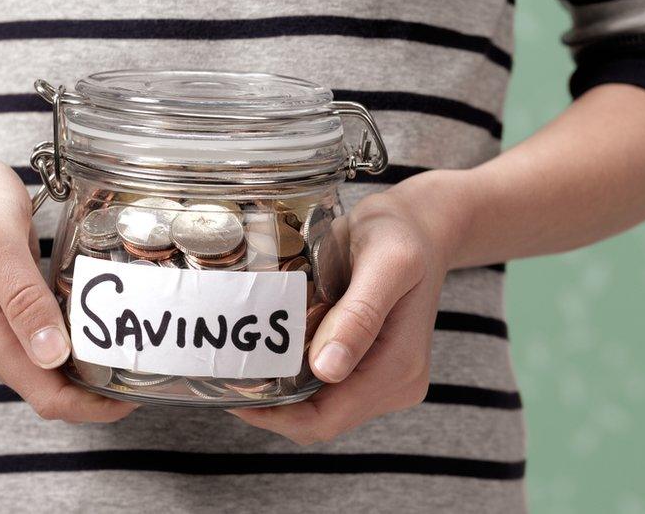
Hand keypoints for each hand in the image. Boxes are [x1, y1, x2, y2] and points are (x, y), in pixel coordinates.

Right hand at [0, 129, 137, 422]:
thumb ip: (23, 297)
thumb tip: (52, 357)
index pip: (48, 398)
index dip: (95, 406)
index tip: (139, 393)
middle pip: (53, 393)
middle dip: (99, 392)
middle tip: (149, 364)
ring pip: (52, 374)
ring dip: (91, 370)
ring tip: (135, 348)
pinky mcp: (5, 319)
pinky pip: (47, 348)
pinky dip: (77, 346)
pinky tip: (104, 326)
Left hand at [230, 171, 465, 443]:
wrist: (419, 225)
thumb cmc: (401, 236)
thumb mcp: (386, 263)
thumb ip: (359, 316)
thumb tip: (327, 370)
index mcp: (399, 367)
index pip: (327, 419)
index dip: (275, 416)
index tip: (230, 392)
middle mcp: (395, 383)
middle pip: (319, 420)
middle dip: (270, 407)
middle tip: (225, 376)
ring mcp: (383, 378)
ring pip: (317, 407)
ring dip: (279, 393)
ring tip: (239, 364)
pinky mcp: (368, 364)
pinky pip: (322, 386)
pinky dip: (292, 377)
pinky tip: (266, 354)